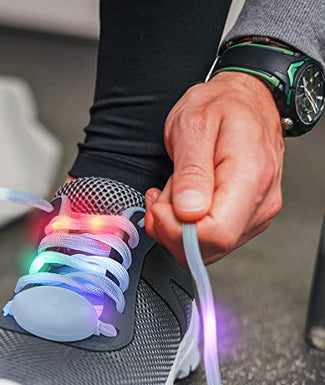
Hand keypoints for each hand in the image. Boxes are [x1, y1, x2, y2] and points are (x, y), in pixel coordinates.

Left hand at [145, 71, 284, 265]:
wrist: (245, 99)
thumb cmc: (221, 107)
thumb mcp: (193, 126)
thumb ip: (190, 172)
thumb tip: (189, 213)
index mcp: (250, 177)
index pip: (215, 234)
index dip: (177, 230)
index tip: (160, 207)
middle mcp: (260, 201)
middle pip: (209, 248)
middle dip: (172, 228)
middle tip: (161, 196)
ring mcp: (256, 213)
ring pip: (206, 249)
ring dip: (177, 225)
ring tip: (175, 189)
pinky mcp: (246, 218)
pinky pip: (210, 240)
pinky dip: (186, 225)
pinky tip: (182, 201)